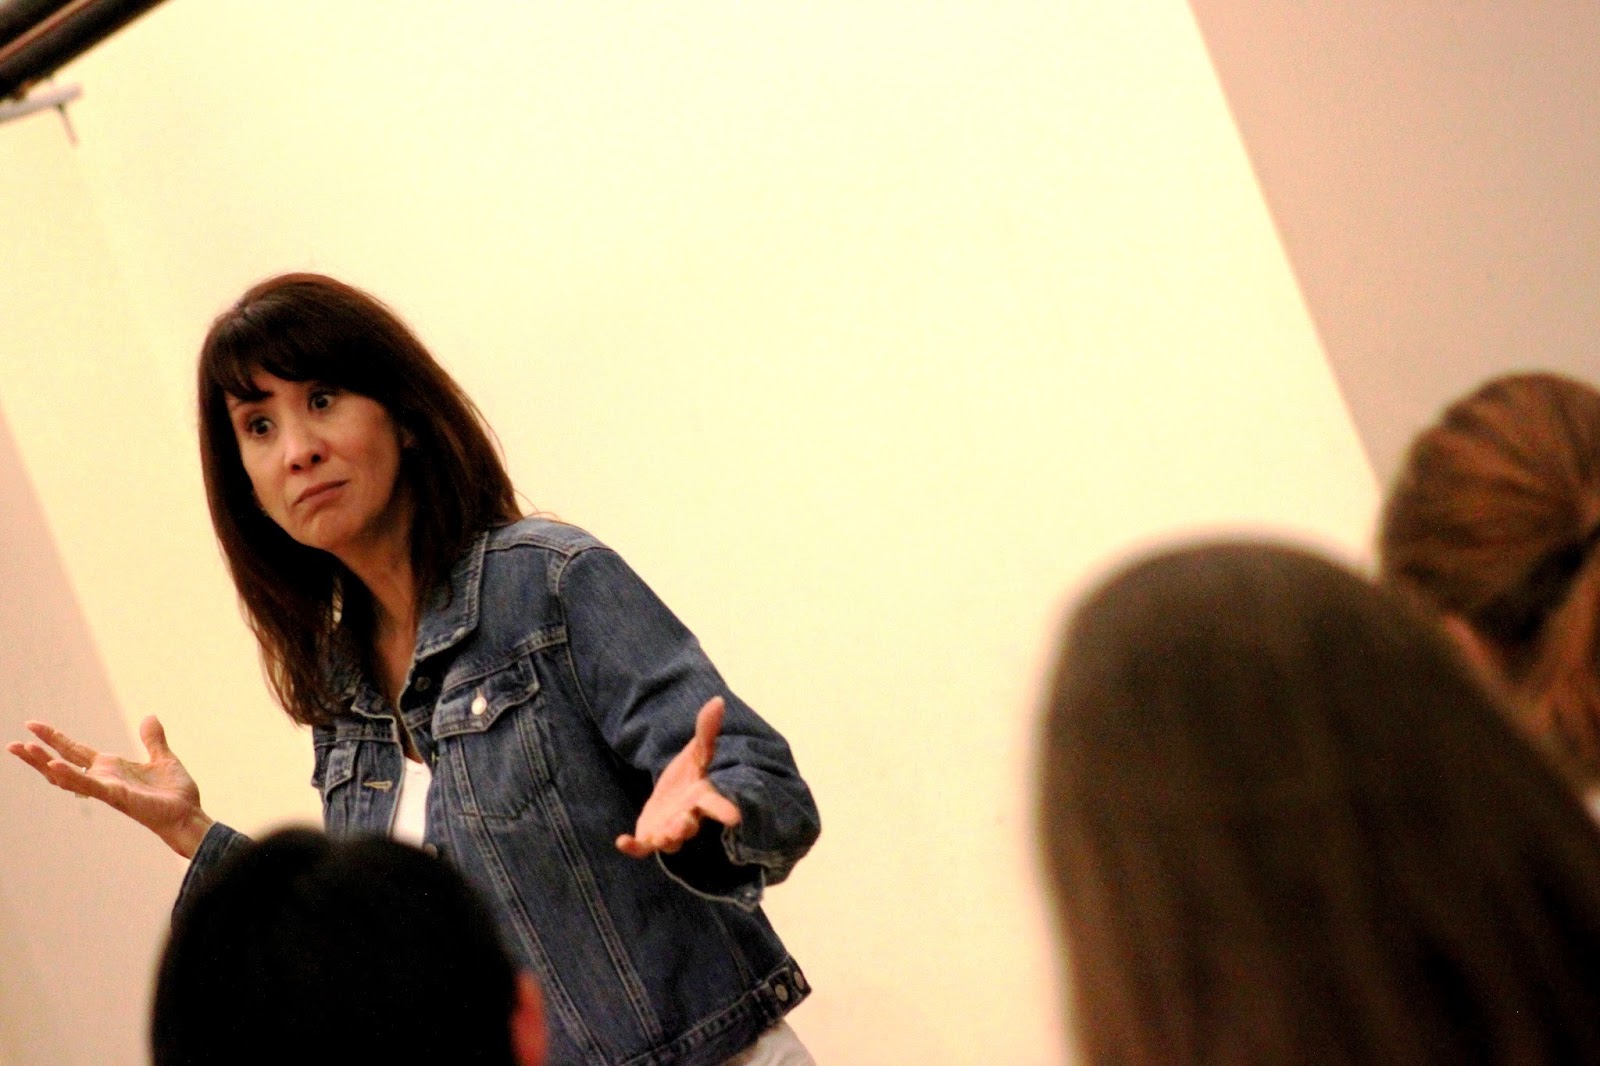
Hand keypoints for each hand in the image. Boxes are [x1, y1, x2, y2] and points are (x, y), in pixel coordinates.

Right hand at [7, 716, 213, 857]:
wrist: (188, 815)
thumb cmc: (174, 794)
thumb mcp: (163, 758)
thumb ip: (152, 740)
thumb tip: (149, 717)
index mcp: (111, 768)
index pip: (74, 751)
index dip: (54, 738)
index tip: (32, 725)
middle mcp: (103, 778)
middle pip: (62, 763)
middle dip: (37, 755)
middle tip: (12, 744)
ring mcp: (107, 788)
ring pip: (67, 777)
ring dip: (44, 763)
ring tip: (23, 749)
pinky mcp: (116, 796)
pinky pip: (89, 785)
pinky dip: (71, 776)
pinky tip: (54, 766)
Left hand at [616, 696, 741, 858]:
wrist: (671, 795)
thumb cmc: (690, 775)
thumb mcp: (696, 752)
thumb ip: (706, 731)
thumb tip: (717, 701)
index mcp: (702, 797)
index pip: (716, 804)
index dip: (724, 810)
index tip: (735, 817)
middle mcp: (688, 817)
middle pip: (690, 826)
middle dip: (687, 827)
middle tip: (684, 823)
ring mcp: (669, 831)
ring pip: (670, 842)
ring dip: (666, 839)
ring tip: (661, 835)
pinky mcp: (650, 837)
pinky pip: (643, 848)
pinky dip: (633, 847)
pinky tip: (621, 841)